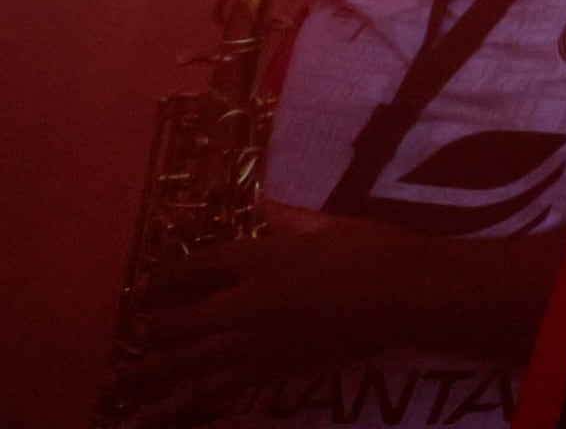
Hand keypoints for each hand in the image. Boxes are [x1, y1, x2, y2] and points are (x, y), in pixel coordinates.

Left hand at [108, 209, 393, 424]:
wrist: (407, 296)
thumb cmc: (373, 250)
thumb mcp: (328, 224)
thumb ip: (288, 218)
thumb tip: (262, 205)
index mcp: (260, 260)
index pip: (194, 268)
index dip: (165, 278)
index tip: (148, 286)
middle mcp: (247, 304)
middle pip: (180, 322)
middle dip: (153, 329)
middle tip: (138, 334)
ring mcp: (257, 342)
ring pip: (188, 365)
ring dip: (146, 378)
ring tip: (112, 390)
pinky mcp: (273, 370)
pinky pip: (219, 391)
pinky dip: (187, 407)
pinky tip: (163, 419)